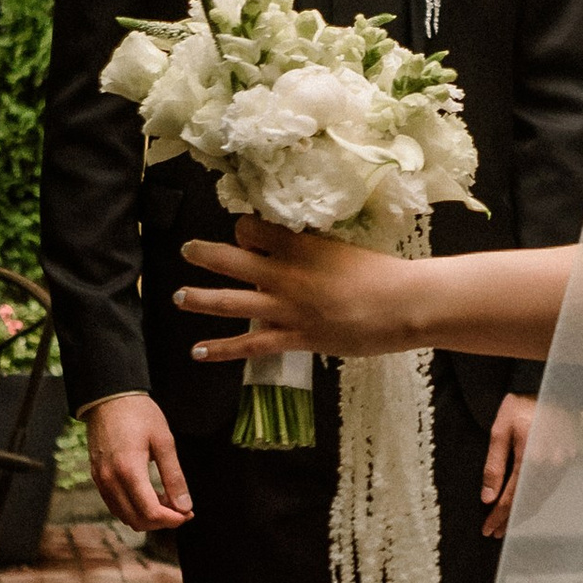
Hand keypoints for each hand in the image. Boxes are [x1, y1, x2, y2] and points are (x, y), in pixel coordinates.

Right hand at [85, 389, 192, 533]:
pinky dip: (134, 508)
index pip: (150, 512)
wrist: (109, 398)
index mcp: (129, 470)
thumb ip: (174, 476)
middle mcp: (110, 480)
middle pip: (137, 520)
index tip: (188, 513)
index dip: (172, 519)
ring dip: (148, 516)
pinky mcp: (97, 478)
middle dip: (162, 521)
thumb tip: (185, 506)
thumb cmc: (139, 414)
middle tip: (181, 508)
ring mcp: (100, 480)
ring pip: (125, 516)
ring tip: (167, 500)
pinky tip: (150, 495)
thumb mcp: (164, 441)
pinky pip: (115, 505)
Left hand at [177, 219, 419, 362]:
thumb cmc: (383, 274)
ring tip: (177, 296)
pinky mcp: (296, 337)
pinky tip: (198, 351)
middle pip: (232, 259)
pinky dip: (222, 350)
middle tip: (186, 250)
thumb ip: (315, 252)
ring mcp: (288, 308)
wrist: (405, 303)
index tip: (244, 237)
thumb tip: (295, 254)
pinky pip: (251, 344)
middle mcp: (286, 274)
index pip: (253, 230)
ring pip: (231, 301)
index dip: (244, 232)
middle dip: (204, 254)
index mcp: (300, 246)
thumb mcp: (343, 251)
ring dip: (200, 299)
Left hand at [480, 392, 577, 538]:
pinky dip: (537, 499)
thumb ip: (494, 465)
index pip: (510, 498)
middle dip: (509, 520)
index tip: (487, 529)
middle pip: (527, 503)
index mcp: (530, 459)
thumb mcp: (500, 429)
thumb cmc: (524, 405)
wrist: (558, 387)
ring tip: (508, 523)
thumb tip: (488, 497)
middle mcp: (549, 466)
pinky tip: (527, 503)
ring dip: (524, 512)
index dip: (497, 516)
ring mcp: (561, 464)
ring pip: (541, 498)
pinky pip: (550, 487)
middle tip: (495, 533)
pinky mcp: (568, 459)